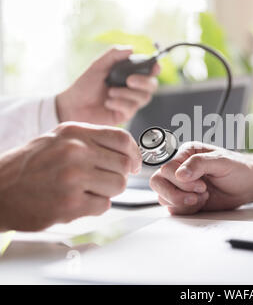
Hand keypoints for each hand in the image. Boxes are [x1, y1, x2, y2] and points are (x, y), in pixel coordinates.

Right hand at [0, 122, 141, 231]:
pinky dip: (95, 206)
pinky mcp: (70, 203)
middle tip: (104, 180)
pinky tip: (76, 201)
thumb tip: (128, 151)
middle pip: (124, 165)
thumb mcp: (59, 139)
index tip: (134, 163)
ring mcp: (73, 177)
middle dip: (119, 175)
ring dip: (107, 191)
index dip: (134, 154)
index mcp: (74, 132)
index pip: (123, 139)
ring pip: (118, 186)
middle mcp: (75, 151)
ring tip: (86, 190)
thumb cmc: (31, 165)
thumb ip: (92, 141)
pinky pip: (104, 205)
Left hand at [56, 48, 159, 125]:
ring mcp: (130, 103)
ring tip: (110, 92)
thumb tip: (132, 49)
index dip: (155, 68)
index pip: (149, 72)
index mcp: (129, 75)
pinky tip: (108, 103)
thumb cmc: (85, 86)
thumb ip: (114, 55)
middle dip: (143, 82)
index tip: (155, 66)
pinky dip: (119, 103)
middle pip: (152, 86)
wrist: (72, 105)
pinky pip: (131, 109)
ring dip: (126, 94)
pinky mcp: (125, 115)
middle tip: (129, 80)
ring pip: (143, 98)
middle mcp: (132, 89)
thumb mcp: (98, 65)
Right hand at [150, 142, 252, 214]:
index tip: (200, 185)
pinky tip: (202, 203)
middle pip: (158, 182)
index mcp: (186, 153)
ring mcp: (181, 186)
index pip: (166, 168)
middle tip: (198, 195)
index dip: (180, 181)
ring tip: (203, 197)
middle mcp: (180, 168)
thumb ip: (199, 164)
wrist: (248, 185)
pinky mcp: (185, 200)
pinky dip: (187, 209)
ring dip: (183, 202)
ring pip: (163, 197)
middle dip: (176, 193)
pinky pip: (173, 208)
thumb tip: (180, 174)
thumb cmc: (238, 169)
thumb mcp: (221, 161)